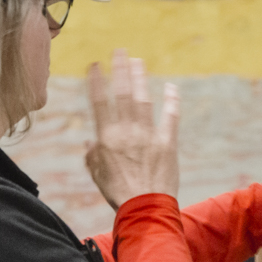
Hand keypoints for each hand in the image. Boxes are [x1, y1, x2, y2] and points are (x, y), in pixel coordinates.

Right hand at [83, 49, 179, 208]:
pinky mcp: (167, 144)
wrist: (145, 208)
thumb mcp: (98, 175)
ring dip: (140, 79)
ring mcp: (148, 136)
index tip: (95, 65)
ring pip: (143, 100)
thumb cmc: (119, 194)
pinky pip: (170, 117)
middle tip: (120, 52)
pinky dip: (172, 101)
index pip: (99, 103)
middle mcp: (127, 132)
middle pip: (122, 94)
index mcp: (107, 138)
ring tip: (138, 62)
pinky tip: (171, 87)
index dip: (97, 82)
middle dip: (120, 70)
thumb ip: (93, 155)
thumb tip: (90, 141)